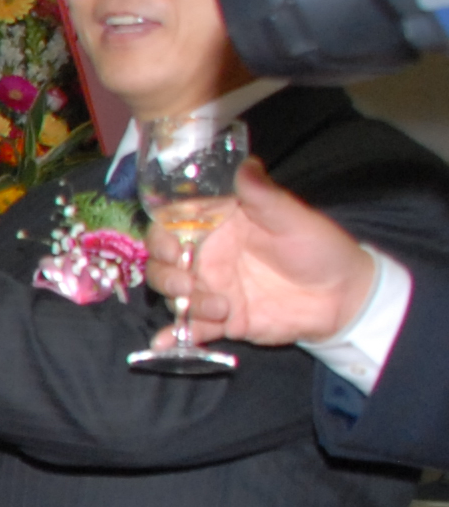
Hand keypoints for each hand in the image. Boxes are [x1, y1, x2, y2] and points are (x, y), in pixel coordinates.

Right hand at [167, 161, 377, 344]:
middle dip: (166, 274)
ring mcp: (212, 289)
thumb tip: (245, 164)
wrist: (344, 297)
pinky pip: (190, 328)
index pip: (171, 225)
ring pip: (174, 295)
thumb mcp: (293, 217)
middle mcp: (208, 257)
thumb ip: (264, 195)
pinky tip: (165, 343)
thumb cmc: (319, 247)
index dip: (161, 235)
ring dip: (182, 303)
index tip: (173, 246)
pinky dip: (173, 336)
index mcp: (217, 227)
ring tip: (218, 308)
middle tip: (188, 282)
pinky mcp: (222, 320)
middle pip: (163, 263)